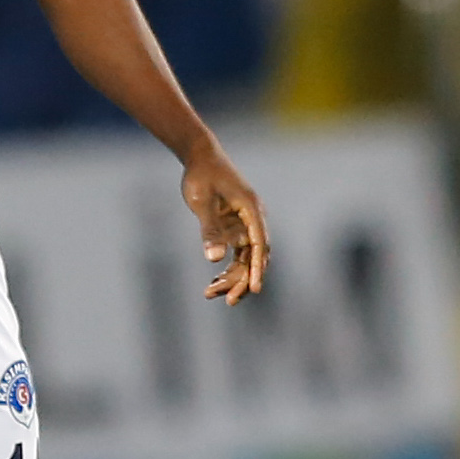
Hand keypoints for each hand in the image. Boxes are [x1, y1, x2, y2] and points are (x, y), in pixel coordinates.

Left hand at [182, 141, 267, 303]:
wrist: (200, 157)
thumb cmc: (201, 176)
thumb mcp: (202, 202)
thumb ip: (209, 230)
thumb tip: (213, 259)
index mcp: (251, 210)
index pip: (259, 245)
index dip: (257, 269)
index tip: (254, 289)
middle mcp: (253, 218)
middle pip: (254, 256)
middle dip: (243, 280)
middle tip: (228, 301)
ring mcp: (245, 224)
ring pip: (245, 258)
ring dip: (233, 277)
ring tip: (211, 293)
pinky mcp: (235, 227)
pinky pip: (236, 253)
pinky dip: (227, 268)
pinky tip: (214, 282)